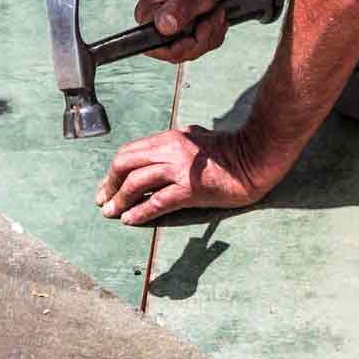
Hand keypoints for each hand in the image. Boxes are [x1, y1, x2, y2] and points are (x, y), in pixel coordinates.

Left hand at [94, 125, 283, 224]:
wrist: (255, 159)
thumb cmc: (230, 151)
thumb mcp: (196, 138)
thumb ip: (176, 144)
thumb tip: (157, 153)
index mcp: (170, 138)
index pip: (130, 151)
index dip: (113, 170)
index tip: (107, 185)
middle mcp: (170, 149)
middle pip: (125, 164)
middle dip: (109, 183)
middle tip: (103, 200)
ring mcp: (180, 169)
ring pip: (136, 183)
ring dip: (119, 200)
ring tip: (111, 213)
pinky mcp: (190, 188)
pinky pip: (157, 202)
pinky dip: (140, 212)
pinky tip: (130, 220)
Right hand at [134, 0, 226, 63]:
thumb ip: (181, 9)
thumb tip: (164, 26)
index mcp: (148, 15)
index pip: (159, 50)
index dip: (184, 47)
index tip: (201, 27)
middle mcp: (152, 23)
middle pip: (178, 54)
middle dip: (203, 38)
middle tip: (214, 15)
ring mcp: (165, 26)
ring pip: (191, 50)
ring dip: (210, 34)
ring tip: (216, 12)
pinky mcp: (178, 27)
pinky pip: (197, 44)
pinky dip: (212, 33)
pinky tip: (215, 16)